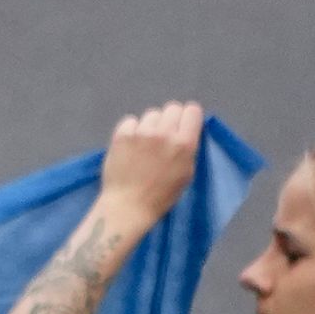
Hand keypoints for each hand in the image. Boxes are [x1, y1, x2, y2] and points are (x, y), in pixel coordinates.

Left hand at [93, 101, 206, 227]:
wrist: (128, 206)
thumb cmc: (161, 195)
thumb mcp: (186, 172)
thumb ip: (188, 147)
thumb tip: (186, 128)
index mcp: (184, 143)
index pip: (192, 110)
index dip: (188, 116)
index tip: (183, 125)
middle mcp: (164, 133)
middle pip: (172, 107)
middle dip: (170, 119)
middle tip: (163, 135)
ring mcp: (142, 132)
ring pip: (151, 114)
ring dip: (150, 125)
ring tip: (145, 143)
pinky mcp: (122, 135)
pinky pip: (131, 121)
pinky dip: (131, 130)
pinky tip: (130, 145)